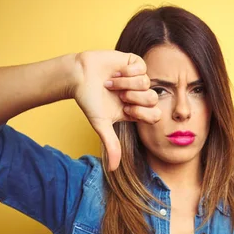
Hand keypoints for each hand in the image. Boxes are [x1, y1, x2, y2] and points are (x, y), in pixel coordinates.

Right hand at [70, 50, 161, 170]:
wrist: (78, 76)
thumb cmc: (89, 100)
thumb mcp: (101, 124)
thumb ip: (111, 145)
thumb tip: (113, 169)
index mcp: (136, 110)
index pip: (155, 116)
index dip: (141, 112)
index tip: (125, 109)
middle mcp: (139, 95)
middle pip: (153, 99)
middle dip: (134, 97)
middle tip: (118, 95)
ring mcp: (138, 78)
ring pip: (147, 83)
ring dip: (126, 83)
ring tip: (112, 83)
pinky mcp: (134, 63)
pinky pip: (142, 68)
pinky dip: (127, 71)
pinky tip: (116, 71)